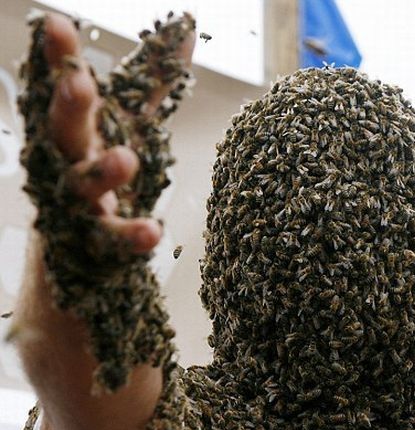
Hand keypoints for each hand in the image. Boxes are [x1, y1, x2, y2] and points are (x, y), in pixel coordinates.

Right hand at [38, 12, 195, 253]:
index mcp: (80, 128)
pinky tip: (151, 232)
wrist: (83, 249)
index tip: (57, 25)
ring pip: (82, 186)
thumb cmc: (105, 171)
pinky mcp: (96, 244)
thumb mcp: (131, 123)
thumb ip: (154, 82)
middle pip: (63, 131)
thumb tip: (186, 23)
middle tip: (79, 84)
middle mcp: (71, 161)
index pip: (68, 88)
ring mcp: (79, 204)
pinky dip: (130, 237)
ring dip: (101, 172)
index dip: (61, 59)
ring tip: (125, 159)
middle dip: (70, 106)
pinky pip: (111, 240)